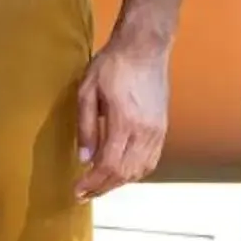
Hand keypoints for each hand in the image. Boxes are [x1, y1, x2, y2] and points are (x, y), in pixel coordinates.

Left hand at [74, 35, 169, 199]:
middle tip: (84, 194)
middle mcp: (145, 132)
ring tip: (99, 185)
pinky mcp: (163, 128)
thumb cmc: (113, 64)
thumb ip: (85, 126)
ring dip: (119, 182)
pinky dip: (135, 172)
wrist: (145, 47)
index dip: (93, 183)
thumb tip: (84, 158)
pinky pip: (151, 160)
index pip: (109, 166)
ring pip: (140, 170)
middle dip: (103, 188)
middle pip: (125, 174)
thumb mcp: (87, 91)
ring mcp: (158, 131)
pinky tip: (121, 171)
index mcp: (125, 123)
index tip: (77, 192)